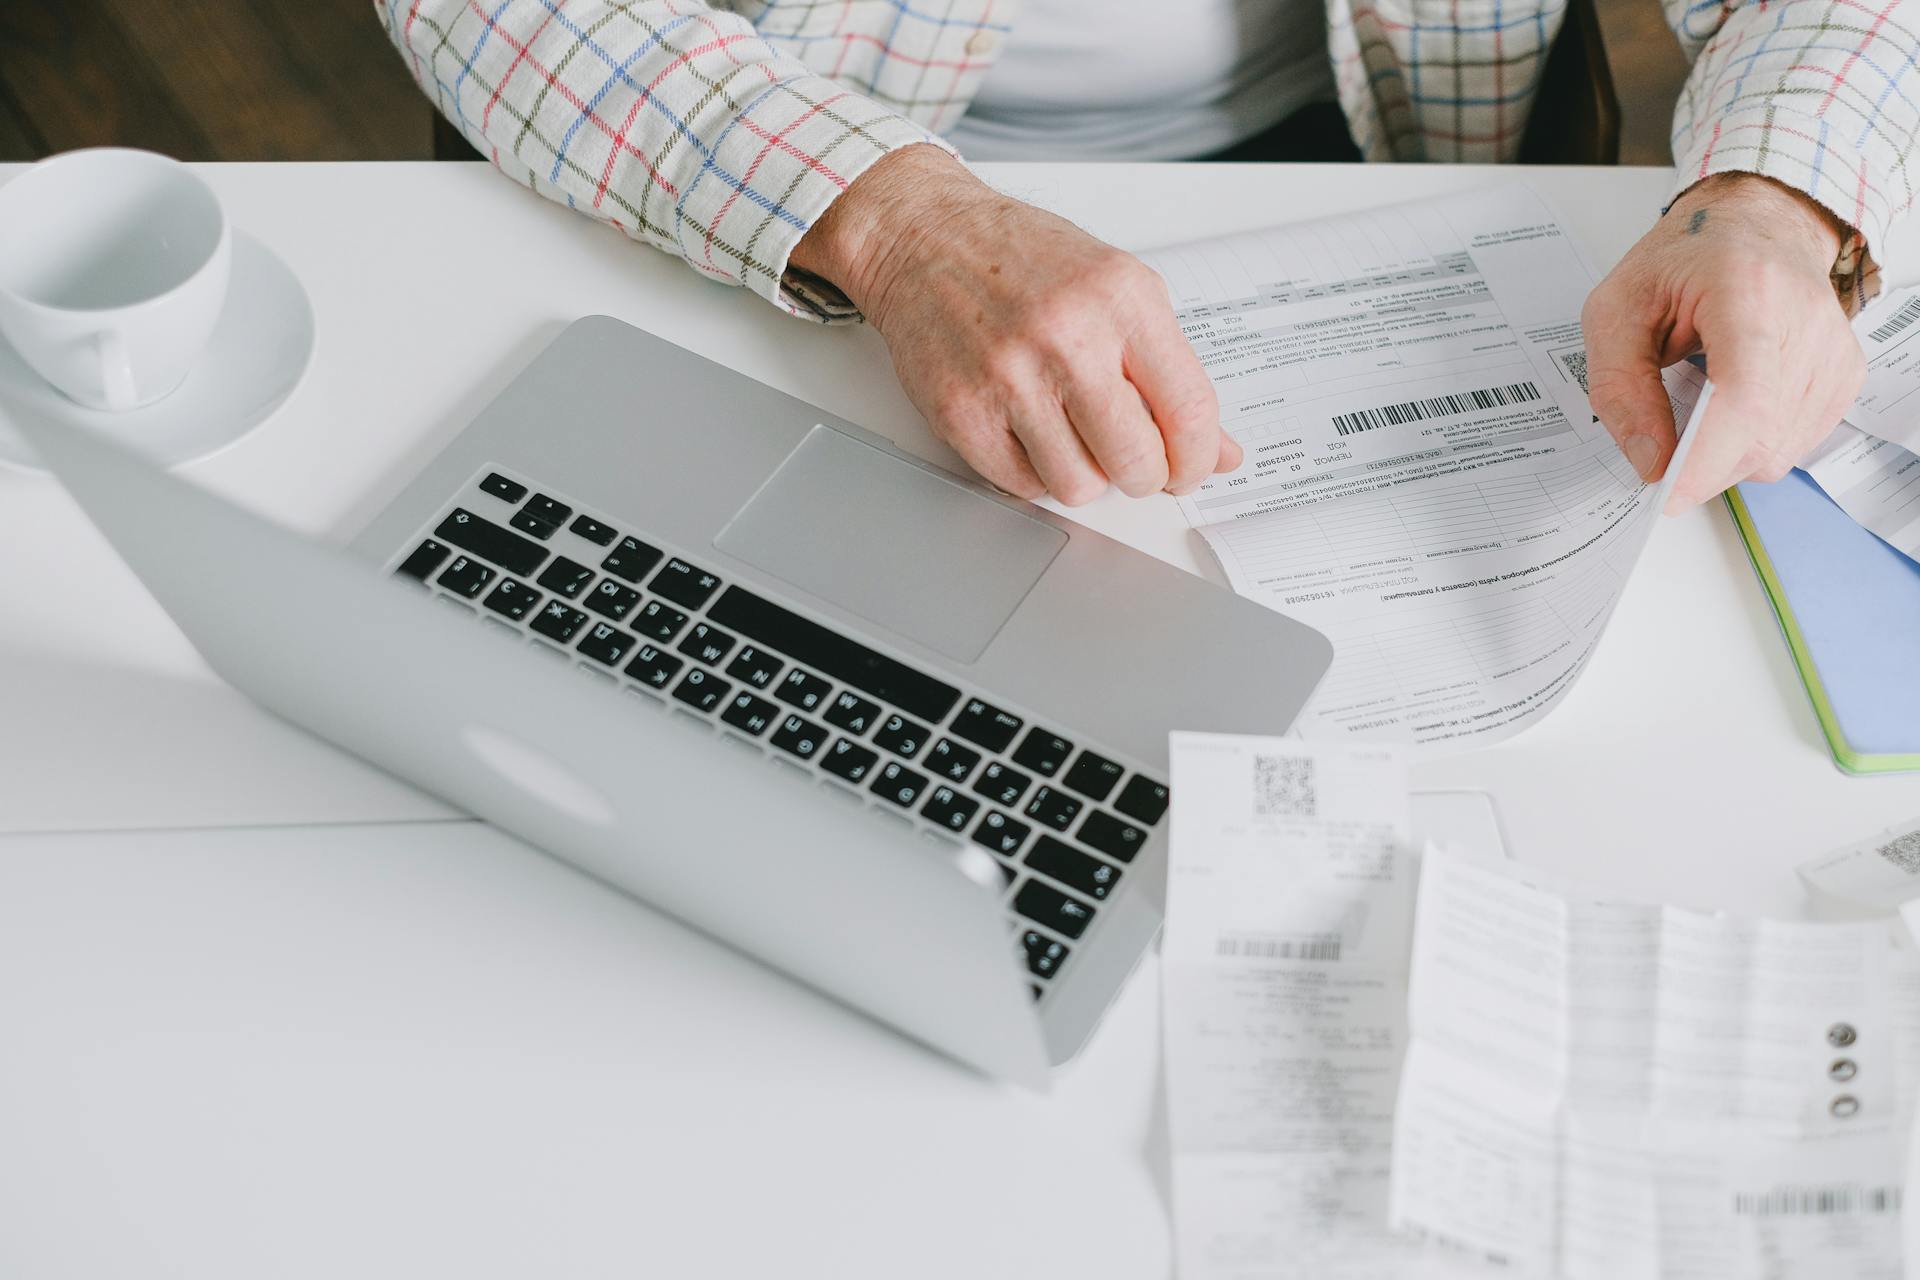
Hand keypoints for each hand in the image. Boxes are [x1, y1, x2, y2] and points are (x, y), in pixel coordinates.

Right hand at [790, 145, 1240, 504]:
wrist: (923, 236)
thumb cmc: (1021, 259)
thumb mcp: (1116, 289)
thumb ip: (1170, 369)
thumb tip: (1218, 451)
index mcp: (1122, 299)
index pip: (1188, 411)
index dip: (1196, 459)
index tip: (1188, 468)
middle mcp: (1067, 336)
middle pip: (1136, 462)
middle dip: (1144, 477)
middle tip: (1132, 463)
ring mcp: (1009, 376)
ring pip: (1078, 487)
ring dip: (1086, 477)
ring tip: (1074, 440)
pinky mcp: (961, 411)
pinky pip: (1022, 485)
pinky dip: (1035, 474)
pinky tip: (1031, 436)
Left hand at [1579, 172, 1864, 512]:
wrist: (1753, 223)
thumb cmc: (1682, 262)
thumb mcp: (1616, 310)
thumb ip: (1620, 388)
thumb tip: (1648, 460)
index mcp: (1748, 292)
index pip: (1743, 398)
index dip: (1704, 459)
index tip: (1664, 492)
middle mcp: (1808, 322)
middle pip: (1759, 438)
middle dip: (1700, 462)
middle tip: (1663, 433)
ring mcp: (1835, 352)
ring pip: (1776, 453)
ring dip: (1724, 453)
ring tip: (1700, 398)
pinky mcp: (1845, 375)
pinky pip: (1794, 444)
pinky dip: (1752, 442)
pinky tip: (1732, 402)